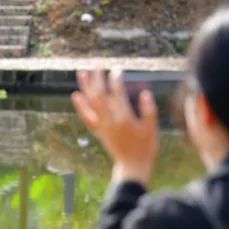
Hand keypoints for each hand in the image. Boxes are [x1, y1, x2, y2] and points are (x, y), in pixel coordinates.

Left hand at [71, 68, 158, 186]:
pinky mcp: (98, 131)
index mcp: (124, 119)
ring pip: (90, 103)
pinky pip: (86, 117)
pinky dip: (80, 106)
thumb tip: (145, 92)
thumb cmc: (145, 146)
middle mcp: (110, 121)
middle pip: (100, 95)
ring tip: (82, 72)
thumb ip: (149, 110)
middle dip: (98, 78)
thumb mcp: (151, 129)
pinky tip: (76, 95)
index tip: (116, 69)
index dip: (116, 81)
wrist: (132, 165)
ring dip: (86, 87)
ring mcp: (102, 126)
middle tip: (98, 64)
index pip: (117, 95)